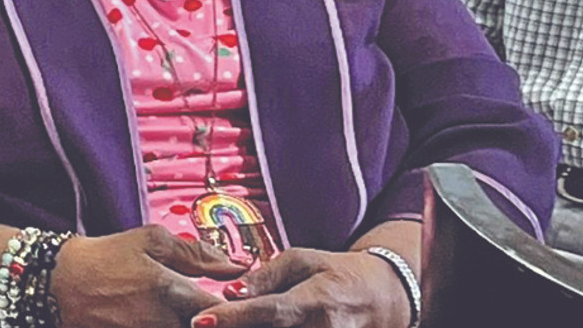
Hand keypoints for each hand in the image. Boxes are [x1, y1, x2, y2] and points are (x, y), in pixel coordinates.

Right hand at [48, 227, 239, 325]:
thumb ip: (197, 253)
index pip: (224, 312)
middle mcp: (164, 325)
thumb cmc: (108, 259)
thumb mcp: (151, 241)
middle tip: (222, 310)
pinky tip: (174, 319)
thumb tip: (237, 265)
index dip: (239, 309)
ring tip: (193, 313)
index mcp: (172, 294)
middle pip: (209, 327)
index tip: (242, 302)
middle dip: (220, 320)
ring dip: (199, 323)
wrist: (61, 287)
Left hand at [188, 247, 413, 327]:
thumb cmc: (338, 275)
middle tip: (208, 322)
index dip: (233, 317)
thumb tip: (232, 290)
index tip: (202, 319)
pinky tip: (254, 323)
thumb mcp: (304, 260)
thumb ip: (267, 275)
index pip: (269, 311)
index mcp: (317, 301)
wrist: (381, 301)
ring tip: (230, 320)